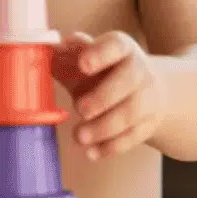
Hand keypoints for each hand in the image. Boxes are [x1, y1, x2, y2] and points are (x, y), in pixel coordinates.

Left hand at [52, 31, 162, 160]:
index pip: (116, 45)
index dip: (101, 54)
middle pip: (128, 81)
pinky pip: (133, 137)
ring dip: (103, 128)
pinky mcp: (148, 123)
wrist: (147, 89)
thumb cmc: (104, 72)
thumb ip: (66, 55)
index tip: (83, 65)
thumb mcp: (85, 59)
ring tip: (79, 136)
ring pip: (131, 113)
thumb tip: (48, 50)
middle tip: (80, 109)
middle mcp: (139, 70)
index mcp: (121, 49)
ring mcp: (148, 98)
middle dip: (102, 97)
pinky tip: (92, 152)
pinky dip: (111, 147)